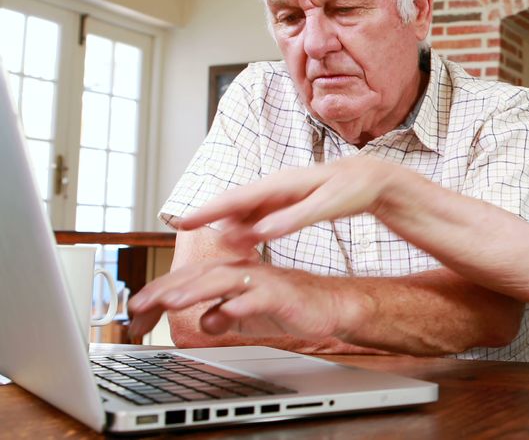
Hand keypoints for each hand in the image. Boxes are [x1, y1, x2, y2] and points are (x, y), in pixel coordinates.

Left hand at [127, 258, 344, 341]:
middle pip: (196, 275)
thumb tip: (201, 323)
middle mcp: (242, 272)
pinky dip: (239, 305)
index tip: (134, 315)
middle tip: (137, 307)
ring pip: (222, 281)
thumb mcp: (244, 315)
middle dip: (164, 290)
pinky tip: (222, 314)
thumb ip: (220, 316)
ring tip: (169, 303)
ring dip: (193, 290)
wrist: (329, 305)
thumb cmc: (287, 305)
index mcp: (229, 275)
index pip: (186, 280)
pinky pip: (257, 299)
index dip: (157, 294)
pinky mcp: (281, 294)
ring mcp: (261, 281)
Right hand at [177, 157, 398, 250]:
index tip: (183, 221)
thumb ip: (292, 220)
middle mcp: (276, 186)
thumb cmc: (352, 189)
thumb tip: (260, 233)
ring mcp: (281, 193)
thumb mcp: (325, 207)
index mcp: (282, 184)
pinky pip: (259, 215)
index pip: (236, 198)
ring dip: (230, 228)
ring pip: (246, 212)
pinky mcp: (287, 201)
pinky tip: (242, 245)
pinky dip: (247, 229)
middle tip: (191, 241)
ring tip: (216, 251)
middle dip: (212, 221)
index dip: (208, 210)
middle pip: (235, 205)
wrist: (371, 177)